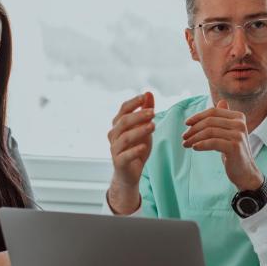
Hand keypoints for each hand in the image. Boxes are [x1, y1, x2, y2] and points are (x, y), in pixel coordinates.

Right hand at [107, 92, 154, 213]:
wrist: (130, 173)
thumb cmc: (136, 147)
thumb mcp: (144, 128)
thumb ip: (145, 111)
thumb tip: (148, 93)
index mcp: (118, 124)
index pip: (123, 110)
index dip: (133, 103)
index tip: (144, 97)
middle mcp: (114, 135)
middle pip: (123, 122)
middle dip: (138, 116)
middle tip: (153, 112)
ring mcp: (115, 149)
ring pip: (125, 138)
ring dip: (139, 131)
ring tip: (152, 126)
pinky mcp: (119, 162)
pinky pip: (125, 155)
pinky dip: (134, 150)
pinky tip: (144, 146)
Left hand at [182, 101, 263, 191]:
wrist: (245, 172)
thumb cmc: (234, 152)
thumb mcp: (230, 132)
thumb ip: (225, 118)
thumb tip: (221, 102)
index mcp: (238, 117)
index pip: (213, 112)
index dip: (198, 116)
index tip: (186, 124)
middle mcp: (240, 124)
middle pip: (210, 121)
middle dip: (194, 129)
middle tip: (184, 137)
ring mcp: (238, 135)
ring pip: (209, 131)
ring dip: (194, 138)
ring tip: (186, 144)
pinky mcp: (234, 147)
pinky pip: (212, 142)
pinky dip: (200, 144)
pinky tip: (194, 148)